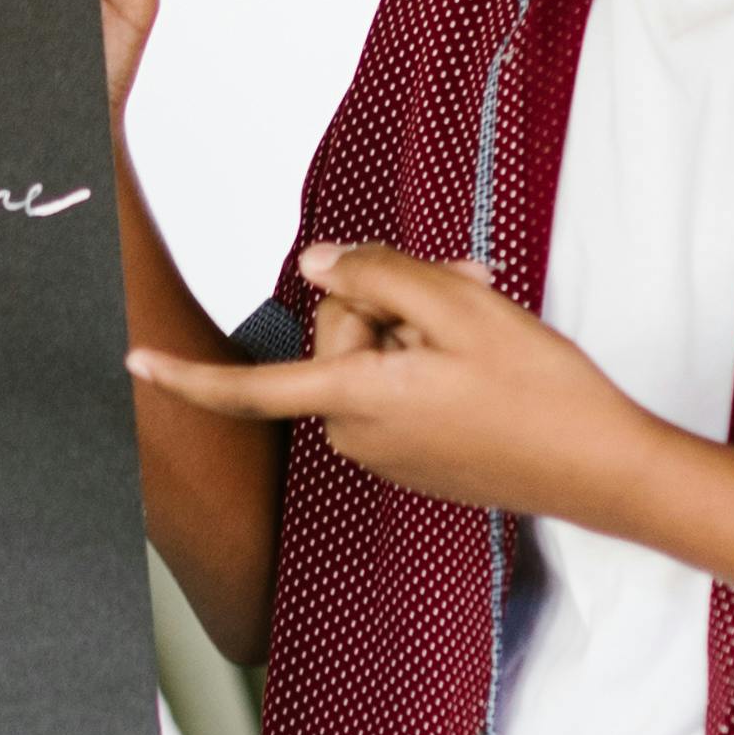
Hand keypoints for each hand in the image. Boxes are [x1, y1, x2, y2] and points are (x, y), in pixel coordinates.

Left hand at [123, 242, 653, 519]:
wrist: (601, 468)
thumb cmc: (540, 392)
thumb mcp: (461, 307)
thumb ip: (377, 275)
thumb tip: (316, 266)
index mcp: (356, 399)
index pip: (251, 388)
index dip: (187, 375)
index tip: (132, 364)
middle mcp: (356, 434)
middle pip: (337, 334)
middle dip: (390, 300)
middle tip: (463, 284)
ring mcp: (384, 451)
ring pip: (371, 354)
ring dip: (419, 323)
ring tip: (482, 321)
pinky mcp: (412, 457)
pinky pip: (395, 386)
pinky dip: (429, 357)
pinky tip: (481, 354)